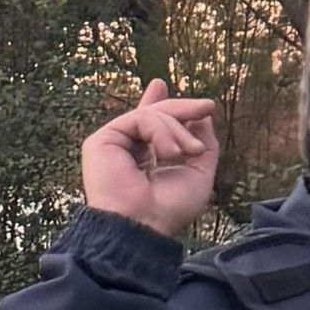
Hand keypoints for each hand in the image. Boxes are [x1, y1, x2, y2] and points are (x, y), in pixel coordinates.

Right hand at [81, 79, 222, 236]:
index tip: (158, 84)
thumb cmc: (169, 208)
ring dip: (177, 129)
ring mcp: (111, 145)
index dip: (155, 105)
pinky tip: (169, 153)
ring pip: (151, 115)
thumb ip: (202, 142)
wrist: (143, 225)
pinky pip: (141, 119)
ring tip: (186, 153)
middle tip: (208, 106)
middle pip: (153, 114)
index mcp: (141, 159)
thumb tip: (202, 114)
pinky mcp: (101, 141)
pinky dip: (163, 131)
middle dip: (182, 109)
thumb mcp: (199, 171)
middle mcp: (123, 150)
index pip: (147, 126)